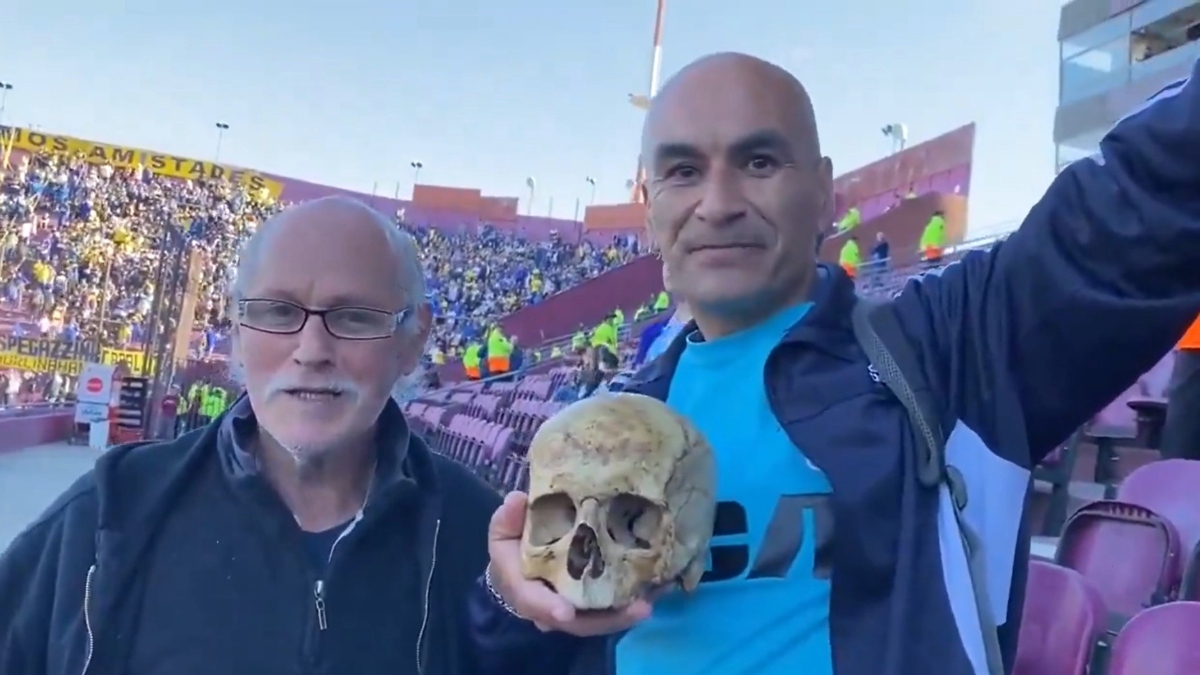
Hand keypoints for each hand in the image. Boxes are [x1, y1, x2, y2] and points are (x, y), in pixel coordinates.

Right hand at [487, 491, 653, 635]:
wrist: (518, 564)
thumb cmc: (513, 545)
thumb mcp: (504, 529)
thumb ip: (508, 518)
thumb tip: (516, 500)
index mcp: (520, 588)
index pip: (530, 601)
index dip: (547, 607)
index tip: (565, 612)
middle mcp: (546, 608)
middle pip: (574, 622)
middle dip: (604, 619)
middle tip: (637, 608)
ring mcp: (569, 610)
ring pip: (594, 622)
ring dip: (621, 617)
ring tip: (647, 605)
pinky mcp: (586, 606)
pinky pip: (605, 613)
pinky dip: (626, 608)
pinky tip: (651, 596)